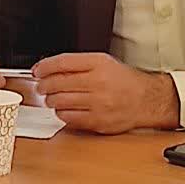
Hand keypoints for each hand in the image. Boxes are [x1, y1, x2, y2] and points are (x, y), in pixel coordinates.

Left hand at [33, 53, 179, 133]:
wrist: (147, 100)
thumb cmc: (124, 81)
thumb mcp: (104, 63)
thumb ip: (78, 64)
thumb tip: (49, 69)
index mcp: (99, 64)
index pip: (62, 62)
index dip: (45, 67)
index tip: (37, 71)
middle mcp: (98, 82)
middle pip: (57, 83)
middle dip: (44, 85)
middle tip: (42, 86)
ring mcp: (98, 103)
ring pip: (60, 101)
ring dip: (51, 100)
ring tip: (53, 98)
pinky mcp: (98, 121)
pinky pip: (68, 118)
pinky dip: (61, 113)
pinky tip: (65, 109)